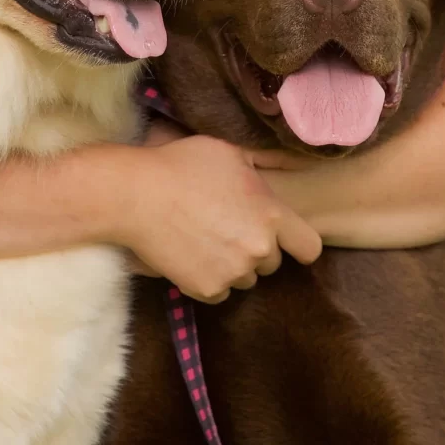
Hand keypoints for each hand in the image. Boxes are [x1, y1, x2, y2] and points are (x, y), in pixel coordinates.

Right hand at [118, 135, 321, 302]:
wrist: (136, 195)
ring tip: (205, 241)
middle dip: (256, 250)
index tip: (288, 243)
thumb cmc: (183, 165)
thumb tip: (297, 163)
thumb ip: (268, 164)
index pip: (309, 247)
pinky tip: (191, 257)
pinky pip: (219, 292)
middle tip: (227, 229)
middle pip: (272, 263)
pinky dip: (208, 280)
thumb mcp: (231, 153)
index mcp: (272, 215)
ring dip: (232, 266)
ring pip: (245, 278)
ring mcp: (233, 272)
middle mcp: (259, 248)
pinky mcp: (207, 289)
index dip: (298, 245)